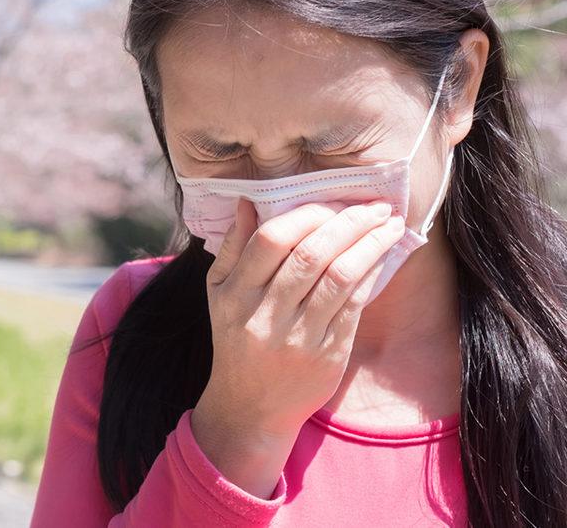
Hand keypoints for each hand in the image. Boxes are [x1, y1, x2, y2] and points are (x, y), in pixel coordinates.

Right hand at [189, 198, 404, 497]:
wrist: (251, 406)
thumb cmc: (235, 338)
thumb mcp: (219, 293)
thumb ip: (232, 247)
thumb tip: (247, 202)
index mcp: (235, 295)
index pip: (272, 241)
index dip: (307, 215)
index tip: (333, 202)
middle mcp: (265, 316)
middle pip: (312, 256)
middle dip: (349, 223)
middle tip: (374, 206)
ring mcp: (298, 338)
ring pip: (340, 278)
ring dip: (371, 244)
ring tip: (390, 224)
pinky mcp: (328, 355)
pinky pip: (355, 305)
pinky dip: (371, 274)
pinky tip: (382, 255)